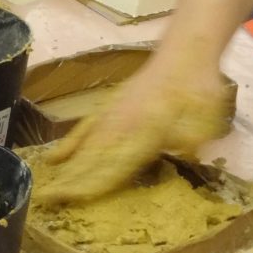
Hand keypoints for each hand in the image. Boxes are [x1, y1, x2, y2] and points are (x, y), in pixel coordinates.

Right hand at [33, 65, 234, 205]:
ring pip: (84, 146)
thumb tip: (184, 156)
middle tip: (47, 201)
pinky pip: (84, 129)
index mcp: (145, 131)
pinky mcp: (110, 106)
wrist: (185, 52)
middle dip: (69, 181)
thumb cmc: (198, 87)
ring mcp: (112, 115)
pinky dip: (69, 145)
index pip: (113, 164)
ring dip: (66, 168)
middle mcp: (122, 125)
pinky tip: (55, 158)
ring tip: (48, 187)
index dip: (92, 183)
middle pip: (91, 158)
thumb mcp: (206, 119)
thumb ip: (190, 142)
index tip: (71, 199)